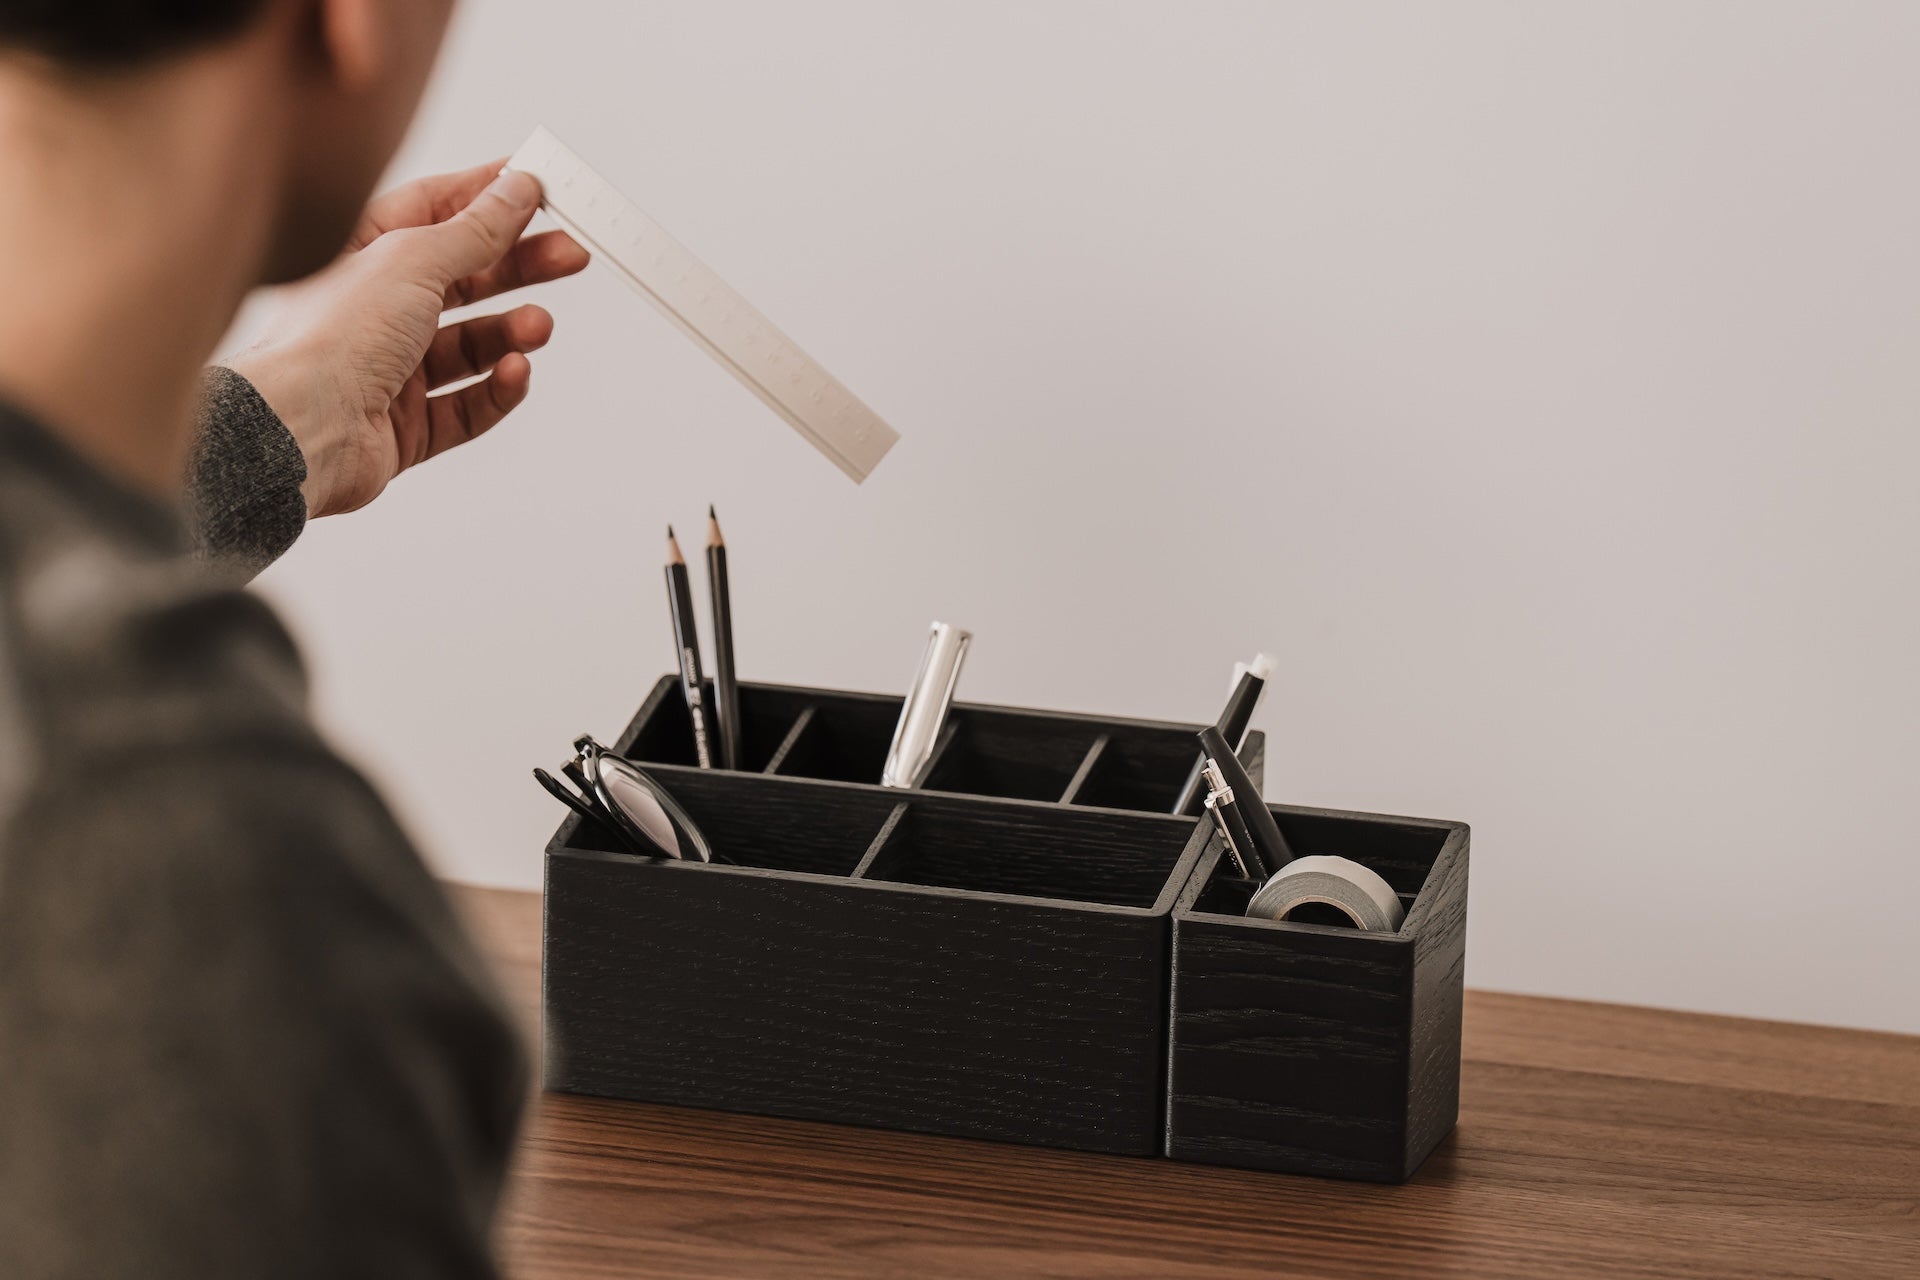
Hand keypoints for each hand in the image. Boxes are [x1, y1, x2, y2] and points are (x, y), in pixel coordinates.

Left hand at [227, 161, 590, 517]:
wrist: (299, 429)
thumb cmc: (331, 338)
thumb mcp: (415, 260)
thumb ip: (475, 229)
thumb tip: (516, 190)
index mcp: (361, 253)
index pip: (434, 210)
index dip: (488, 196)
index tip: (539, 189)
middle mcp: (374, 309)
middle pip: (463, 278)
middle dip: (519, 266)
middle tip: (570, 256)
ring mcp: (390, 369)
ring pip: (471, 345)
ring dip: (511, 333)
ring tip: (539, 326)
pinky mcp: (406, 425)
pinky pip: (468, 404)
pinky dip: (497, 389)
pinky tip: (516, 372)